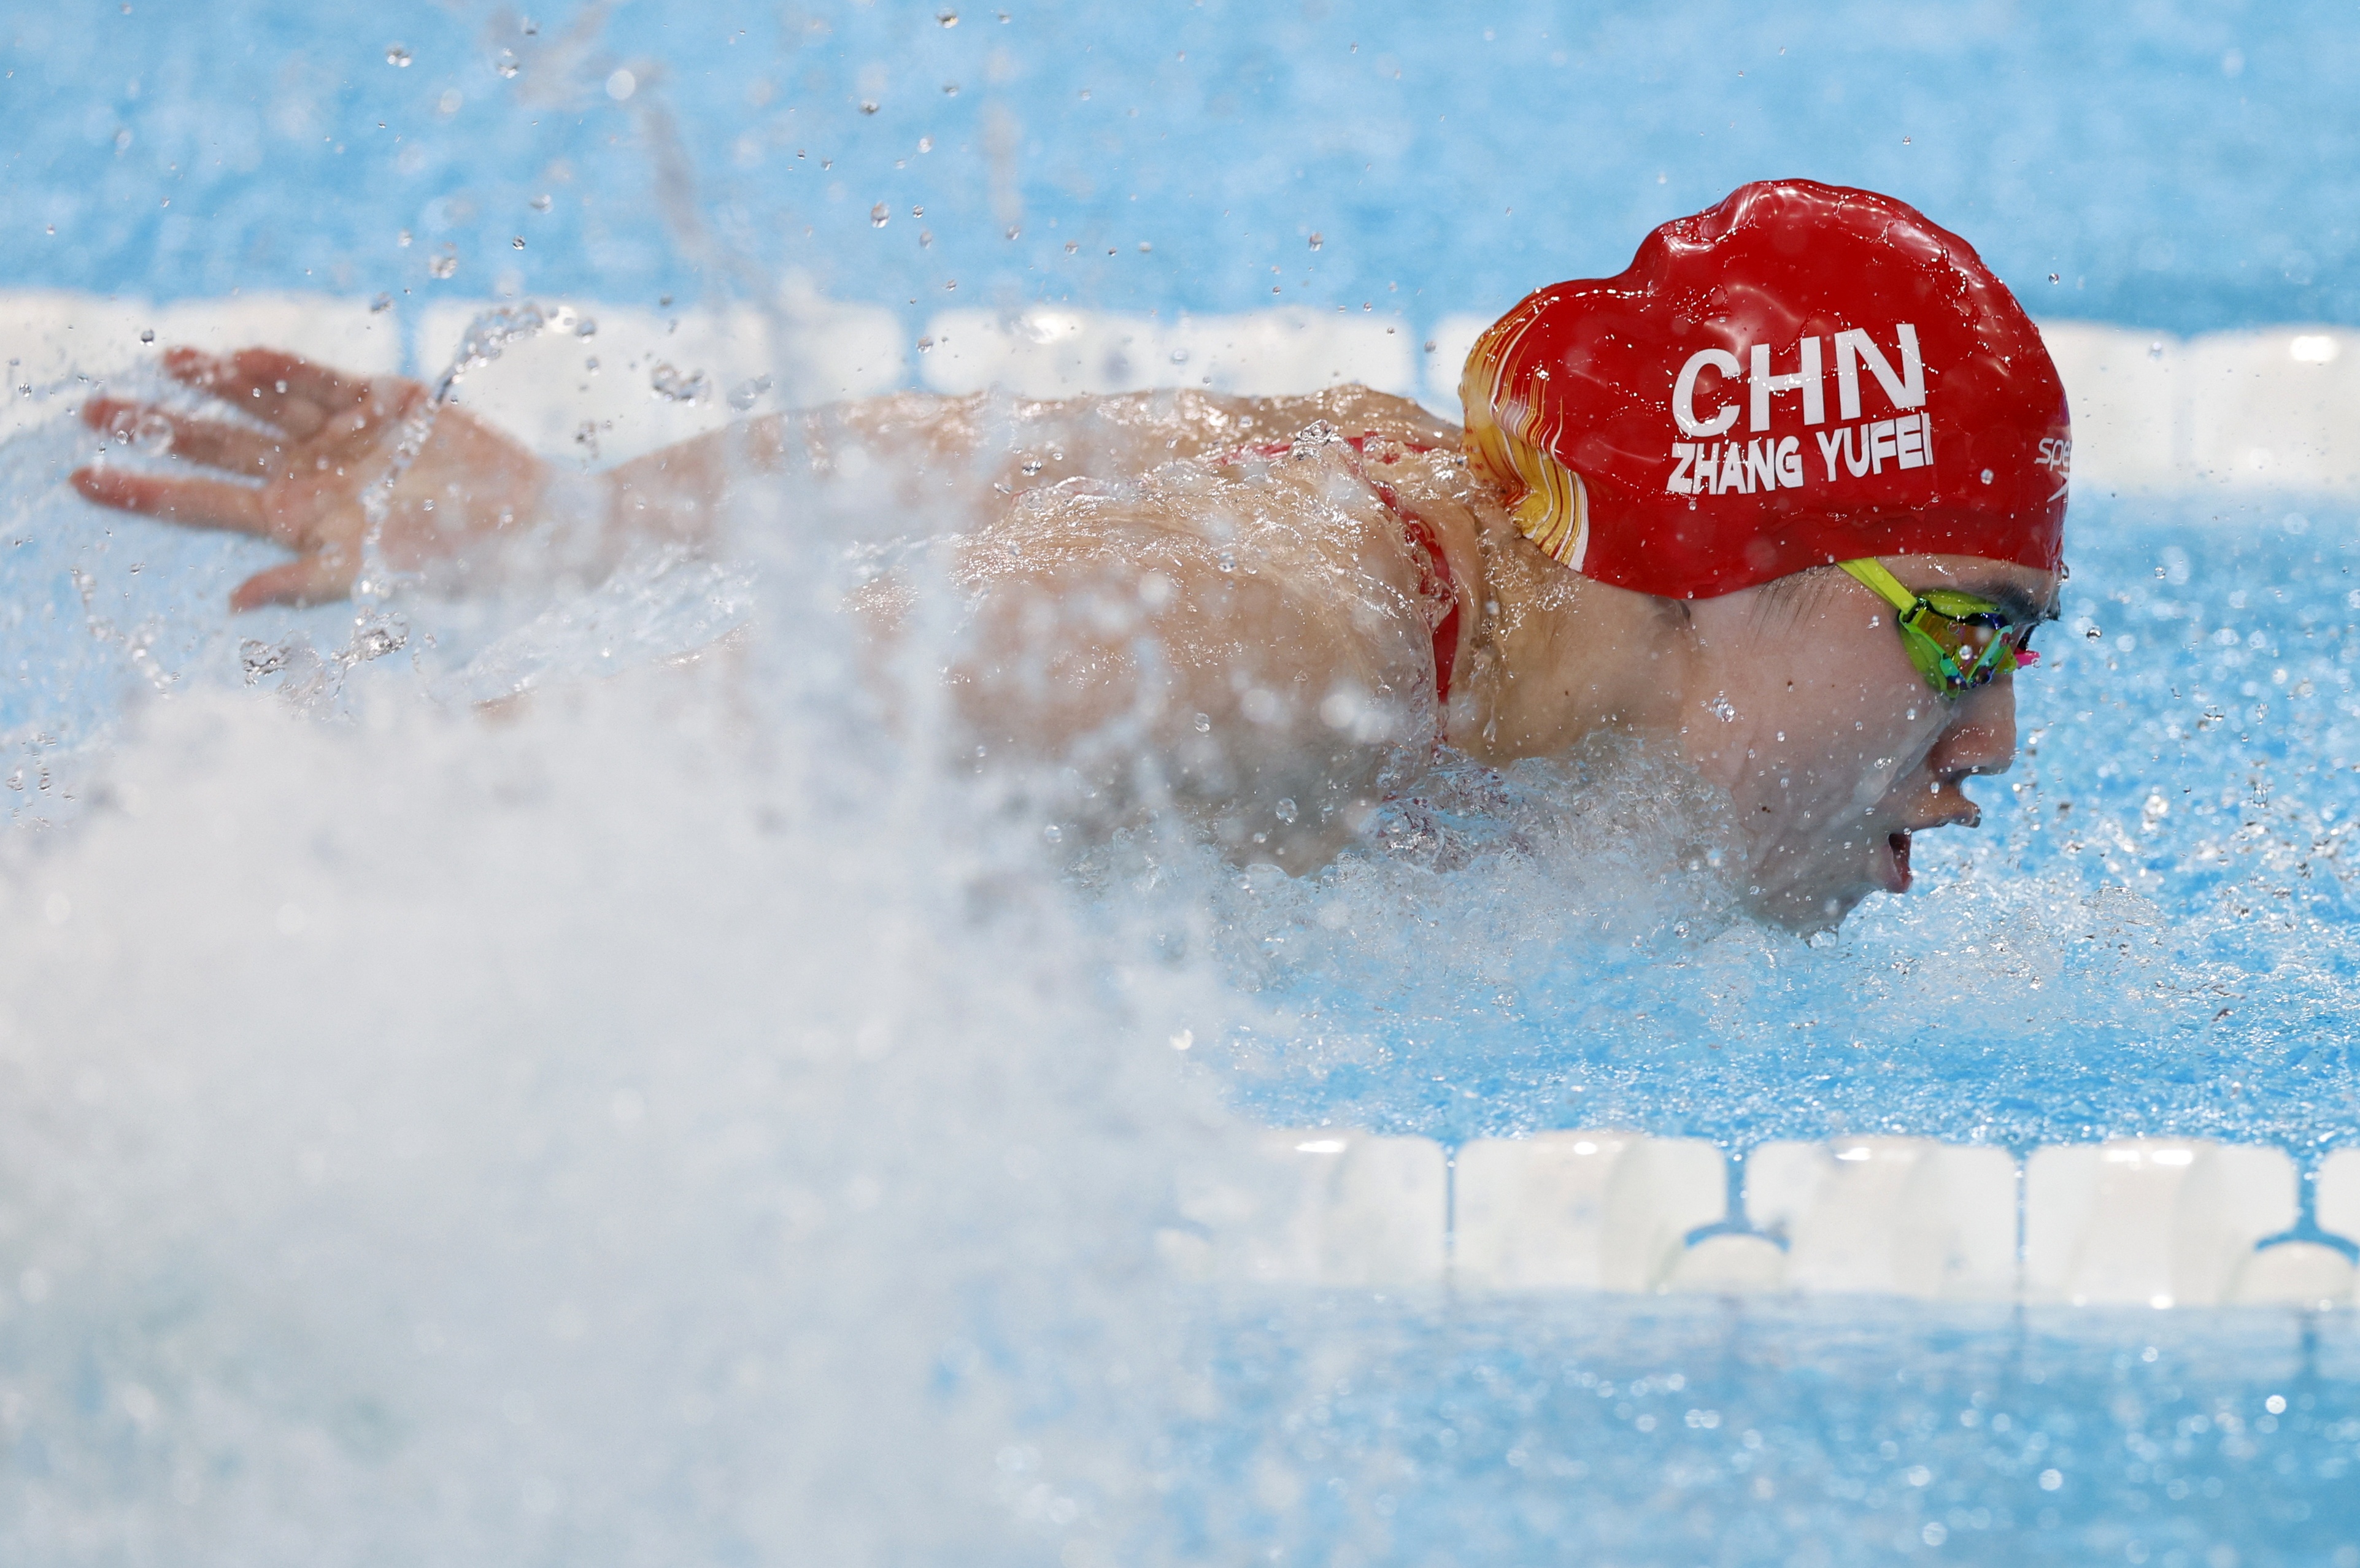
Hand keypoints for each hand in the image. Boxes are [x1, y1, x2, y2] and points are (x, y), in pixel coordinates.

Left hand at [72, 348, 556, 609]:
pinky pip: (315, 378)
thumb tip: (236, 603)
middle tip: (91, 409)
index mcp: (300, 522)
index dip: (140, 492)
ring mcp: (342, 438)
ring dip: (209, 385)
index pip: (201, 506)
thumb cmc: (463, 563)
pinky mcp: (380, 403)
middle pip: (214, 450)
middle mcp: (311, 477)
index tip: (78, 477)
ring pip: (257, 406)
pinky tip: (237, 358)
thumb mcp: (380, 581)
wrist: (536, 521)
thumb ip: (307, 584)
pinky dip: (276, 367)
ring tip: (163, 360)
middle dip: (153, 428)